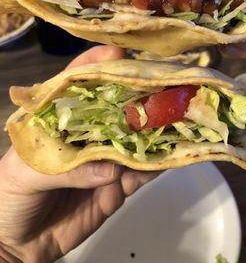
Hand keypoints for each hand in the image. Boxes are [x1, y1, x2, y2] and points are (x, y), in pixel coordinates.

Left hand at [0, 46, 159, 262]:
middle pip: (115, 108)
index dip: (97, 66)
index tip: (118, 54)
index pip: (76, 84)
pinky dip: (158, 165)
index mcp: (60, 119)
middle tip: (165, 84)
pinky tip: (173, 155)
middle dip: (139, 94)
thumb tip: (112, 169)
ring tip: (177, 118)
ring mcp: (106, 159)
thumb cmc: (9, 197)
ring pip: (135, 140)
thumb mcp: (24, 174)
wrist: (18, 245)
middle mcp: (87, 133)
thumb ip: (65, 169)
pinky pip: (141, 174)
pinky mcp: (118, 186)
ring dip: (155, 130)